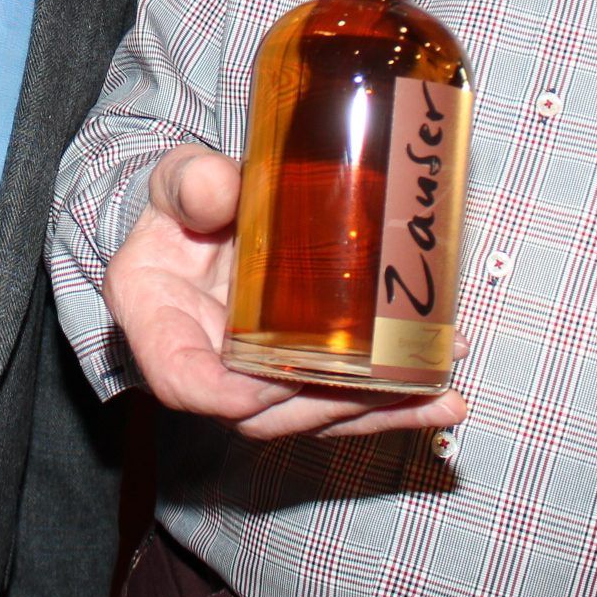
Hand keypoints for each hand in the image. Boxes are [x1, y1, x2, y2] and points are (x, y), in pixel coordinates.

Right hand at [106, 142, 468, 441]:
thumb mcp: (179, 179)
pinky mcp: (290, 378)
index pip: (184, 381)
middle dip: (332, 404)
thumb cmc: (184, 199)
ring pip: (308, 417)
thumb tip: (215, 187)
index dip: (233, 393)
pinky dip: (389, 406)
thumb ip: (191, 183)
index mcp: (158, 321)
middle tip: (394, 376)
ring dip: (375, 409)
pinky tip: (438, 398)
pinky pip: (336, 405)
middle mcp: (201, 364)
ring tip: (436, 386)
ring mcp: (249, 378)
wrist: (203, 212)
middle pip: (261, 412)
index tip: (283, 376)